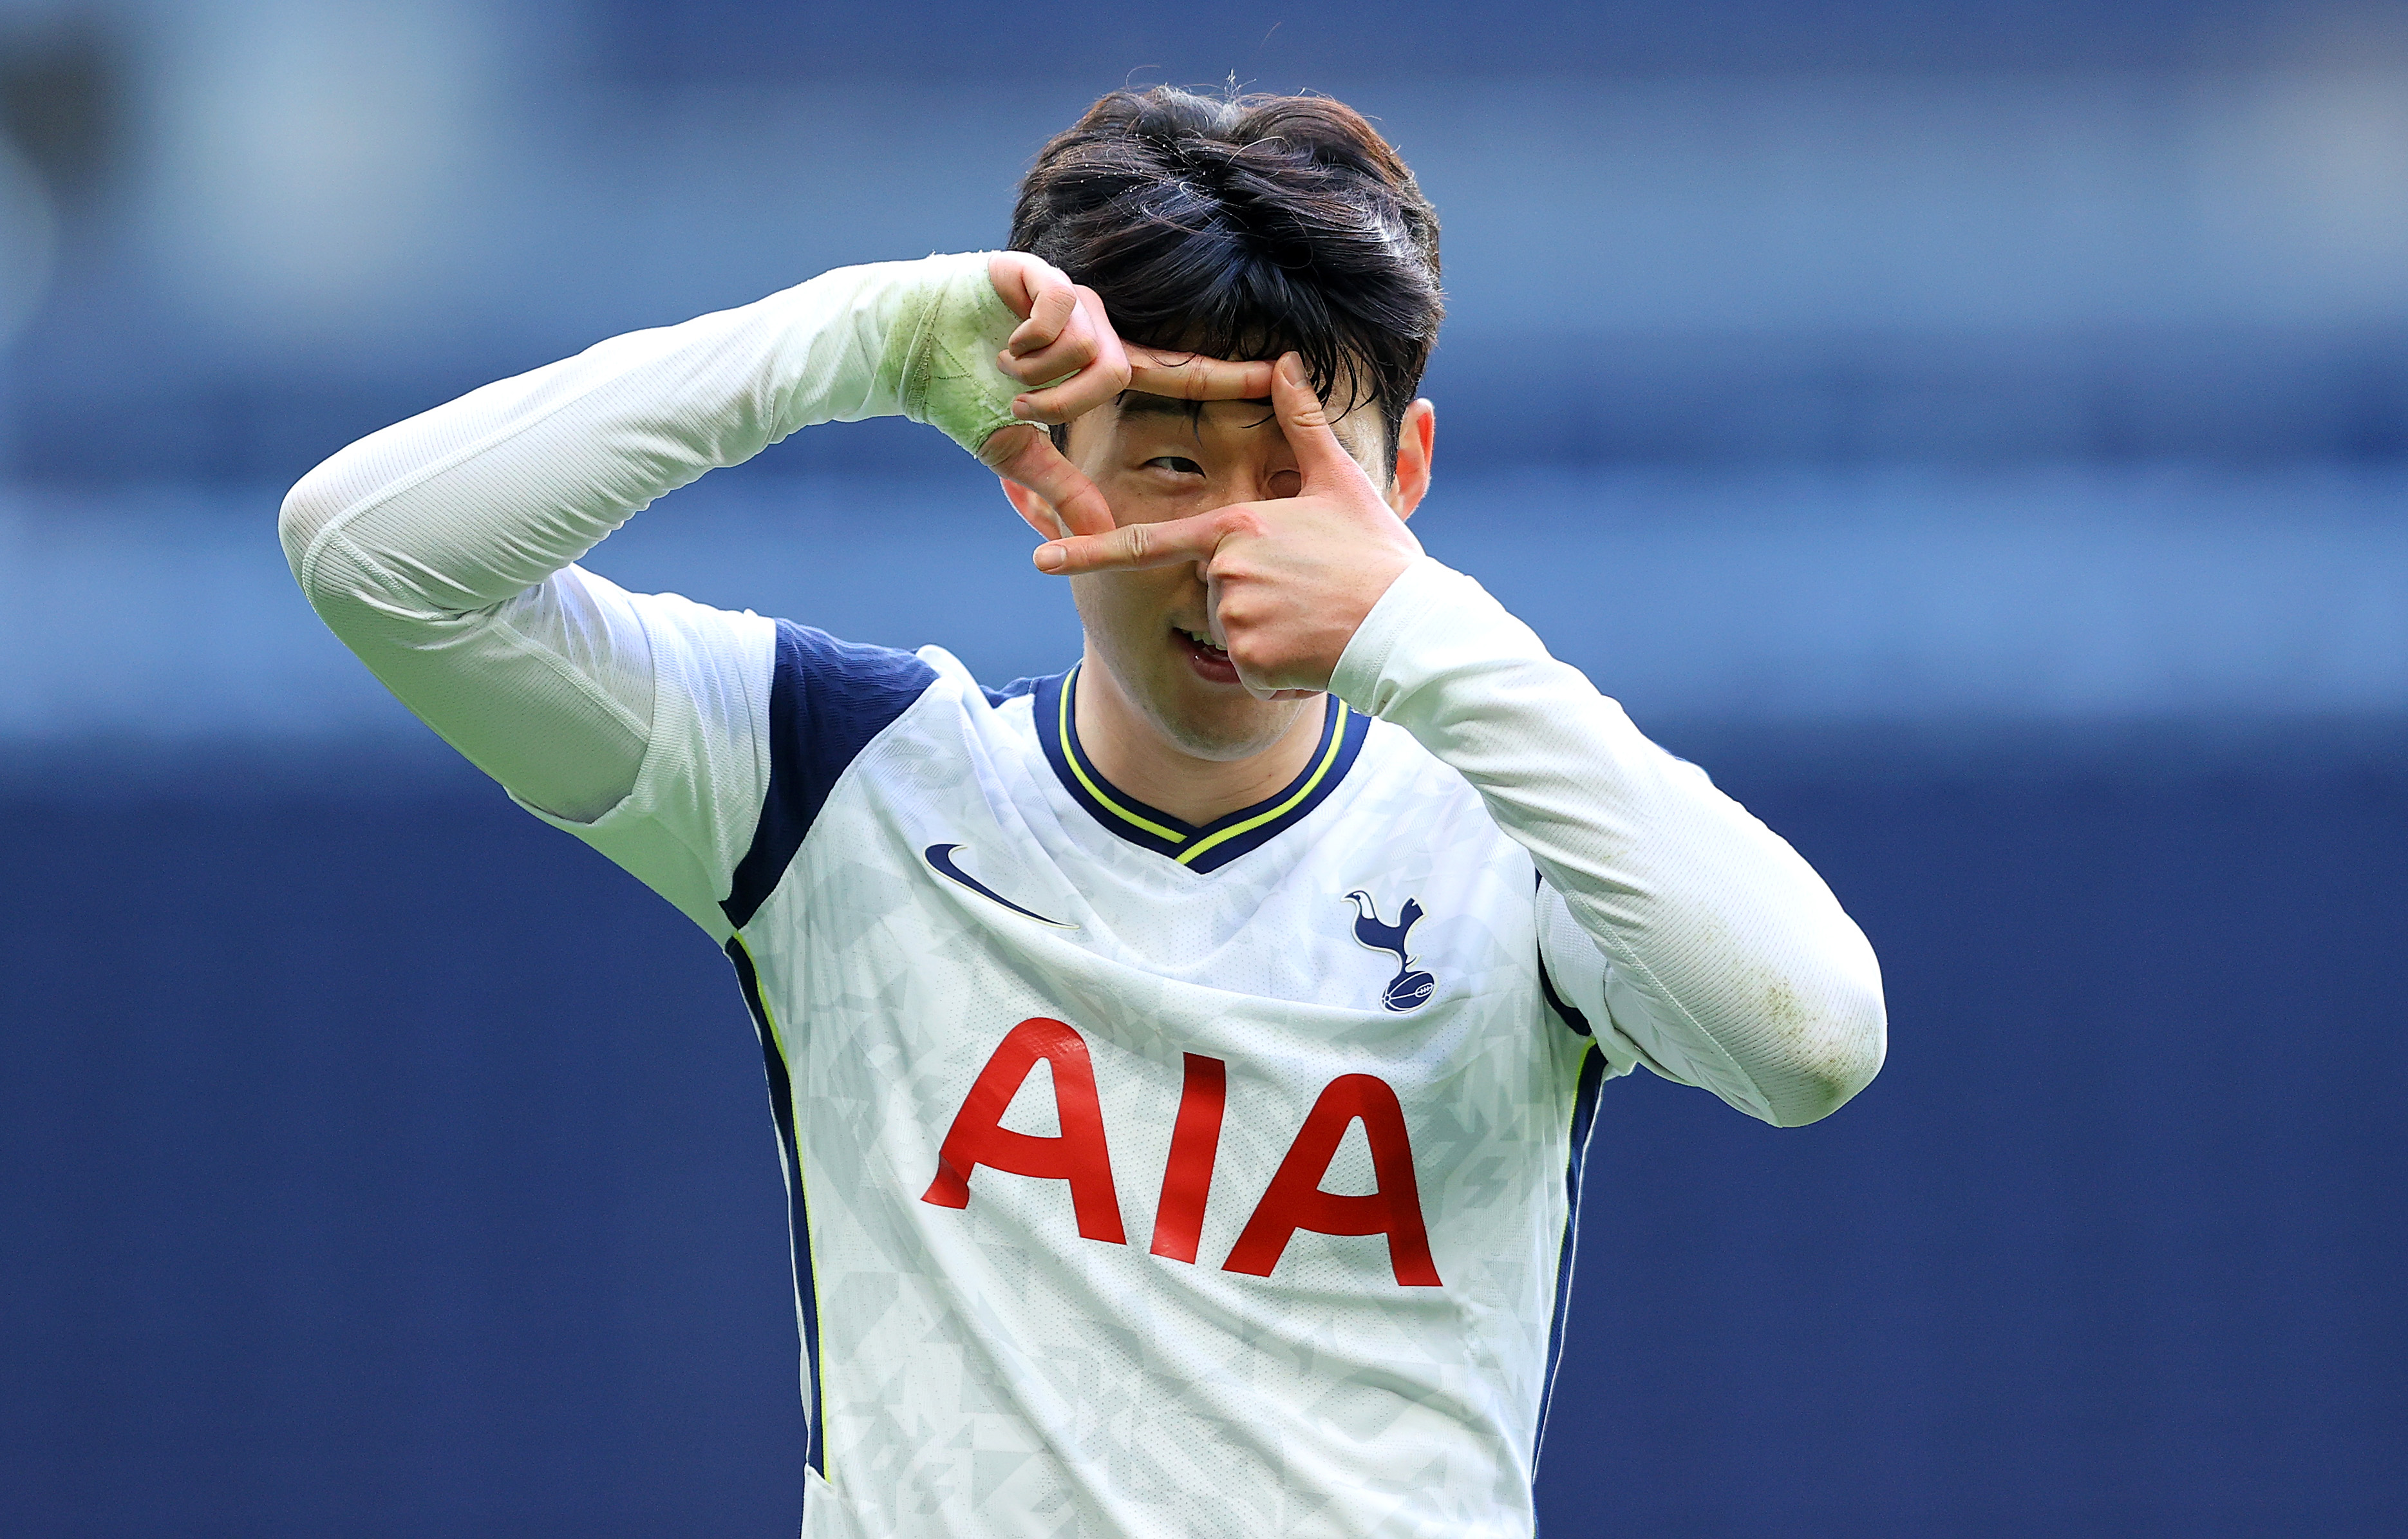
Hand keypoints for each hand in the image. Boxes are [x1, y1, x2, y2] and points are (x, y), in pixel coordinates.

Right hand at [979, 253, 1276, 539]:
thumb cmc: (962, 393)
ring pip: (1090, 347)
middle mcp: (1096, 326)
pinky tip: (999, 342)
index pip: (1177, 371)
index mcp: (1100, 363)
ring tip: (1002, 370)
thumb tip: (1095, 537)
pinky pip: (1059, 313)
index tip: (1280, 372)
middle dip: (1067, 401)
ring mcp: (1070, 299)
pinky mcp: (1041, 275)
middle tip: (1021, 406)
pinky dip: (1028, 340)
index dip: (1227, 375)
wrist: (908, 350)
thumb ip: (1063, 489)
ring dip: (1041, 374)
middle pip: (1120, 369)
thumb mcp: (1018, 450)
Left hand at [1028, 353, 1423, 697]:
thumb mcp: (1341, 482)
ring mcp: (1235, 616)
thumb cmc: (1377, 555)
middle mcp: (1226, 570)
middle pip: (1212, 592)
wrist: (1409, 625)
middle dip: (1252, 602)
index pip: (1148, 543)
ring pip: (1230, 634)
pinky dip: (1277, 672)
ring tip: (1314, 622)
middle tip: (1308, 596)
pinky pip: (1248, 672)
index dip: (1088, 551)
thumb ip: (1303, 424)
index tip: (1041, 561)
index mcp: (1236, 526)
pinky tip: (1313, 654)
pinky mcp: (1251, 660)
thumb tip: (1287, 362)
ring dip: (1267, 639)